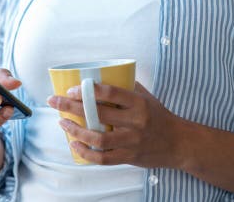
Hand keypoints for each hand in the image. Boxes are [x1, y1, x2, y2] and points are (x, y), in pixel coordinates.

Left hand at [46, 81, 185, 167]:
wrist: (179, 143)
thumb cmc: (159, 116)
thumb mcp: (146, 96)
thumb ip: (126, 86)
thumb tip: (100, 74)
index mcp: (138, 103)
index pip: (109, 93)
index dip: (87, 90)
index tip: (70, 89)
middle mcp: (135, 122)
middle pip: (98, 114)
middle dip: (71, 107)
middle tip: (54, 102)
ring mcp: (132, 141)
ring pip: (98, 138)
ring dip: (75, 131)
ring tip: (62, 123)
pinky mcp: (129, 157)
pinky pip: (103, 158)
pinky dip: (85, 152)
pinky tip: (74, 144)